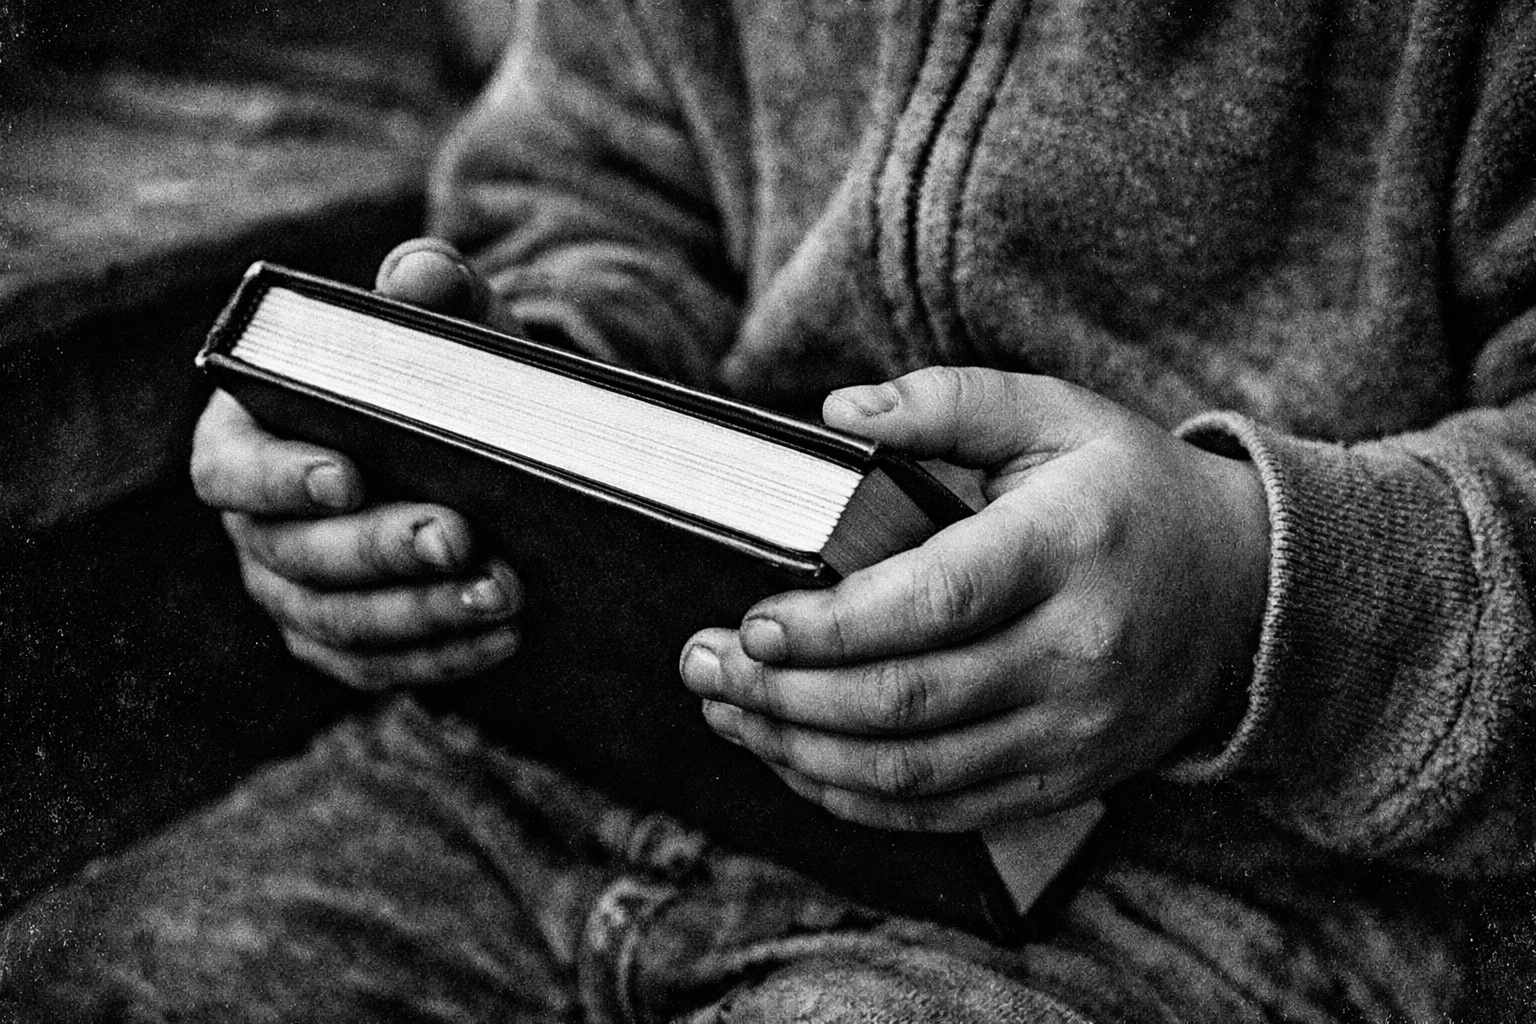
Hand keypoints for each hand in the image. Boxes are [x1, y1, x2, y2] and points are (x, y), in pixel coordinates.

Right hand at [190, 239, 522, 687]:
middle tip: (460, 537)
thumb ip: (434, 291)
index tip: (349, 476)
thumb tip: (422, 276)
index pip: (231, 468)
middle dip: (381, 548)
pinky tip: (508, 636)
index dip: (280, 477)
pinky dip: (444, 657)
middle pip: (296, 555)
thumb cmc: (448, 380)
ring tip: (506, 592)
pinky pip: (381, 669)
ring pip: (340, 623)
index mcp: (249, 437)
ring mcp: (296, 596)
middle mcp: (257, 526)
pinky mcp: (347, 646)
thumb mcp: (450, 326)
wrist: (486, 453)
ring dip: (424, 611)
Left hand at [680, 367, 1269, 830]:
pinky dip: (857, 799)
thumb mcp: (1054, 415)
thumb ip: (947, 403)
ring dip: (801, 753)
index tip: (750, 624)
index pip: (934, 603)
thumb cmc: (1128, 492)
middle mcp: (1077, 652)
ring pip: (914, 772)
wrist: (1245, 590)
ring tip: (729, 713)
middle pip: (906, 701)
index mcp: (1067, 547)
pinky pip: (944, 810)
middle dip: (784, 694)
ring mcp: (1076, 730)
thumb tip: (836, 412)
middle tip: (701, 667)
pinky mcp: (1066, 777)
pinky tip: (795, 762)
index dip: (832, 626)